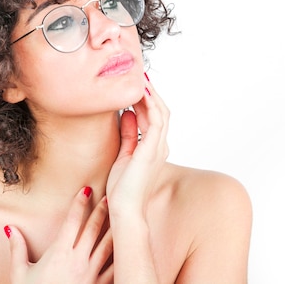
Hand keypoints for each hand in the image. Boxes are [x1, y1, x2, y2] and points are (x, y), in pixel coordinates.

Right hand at [5, 187, 113, 283]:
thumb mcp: (20, 274)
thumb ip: (17, 249)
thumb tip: (10, 228)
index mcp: (59, 253)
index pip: (72, 221)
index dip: (79, 203)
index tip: (85, 189)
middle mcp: (77, 261)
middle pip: (93, 229)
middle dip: (101, 210)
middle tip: (109, 195)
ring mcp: (90, 275)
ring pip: (107, 247)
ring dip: (114, 229)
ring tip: (122, 216)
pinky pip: (113, 270)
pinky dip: (120, 257)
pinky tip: (126, 248)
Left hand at [106, 74, 169, 215]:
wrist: (124, 209)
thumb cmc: (123, 188)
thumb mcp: (123, 154)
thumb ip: (128, 134)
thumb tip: (127, 114)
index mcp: (154, 148)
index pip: (154, 116)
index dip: (147, 99)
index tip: (136, 84)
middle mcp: (160, 146)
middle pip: (161, 111)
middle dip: (151, 92)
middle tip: (140, 75)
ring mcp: (158, 148)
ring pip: (161, 112)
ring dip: (151, 94)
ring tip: (140, 79)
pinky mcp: (152, 150)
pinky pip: (156, 121)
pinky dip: (150, 104)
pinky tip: (141, 93)